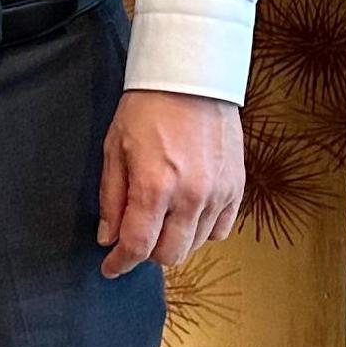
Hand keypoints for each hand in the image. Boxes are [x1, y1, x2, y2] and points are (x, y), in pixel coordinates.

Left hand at [97, 89, 244, 277]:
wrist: (192, 78)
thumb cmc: (148, 108)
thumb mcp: (115, 149)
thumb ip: (112, 198)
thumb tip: (108, 237)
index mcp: (155, 186)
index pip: (137, 245)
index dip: (120, 263)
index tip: (111, 268)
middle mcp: (191, 196)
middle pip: (170, 254)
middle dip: (147, 253)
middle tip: (136, 236)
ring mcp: (219, 192)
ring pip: (195, 244)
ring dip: (174, 240)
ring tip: (162, 217)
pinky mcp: (237, 186)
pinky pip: (221, 229)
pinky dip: (202, 229)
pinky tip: (188, 212)